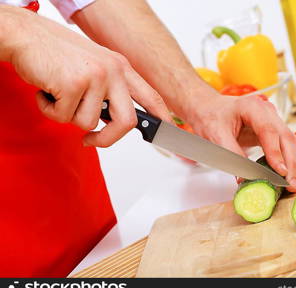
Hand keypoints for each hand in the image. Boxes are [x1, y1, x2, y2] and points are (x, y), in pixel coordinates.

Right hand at [4, 7, 170, 146]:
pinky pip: (64, 117)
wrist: (27, 34)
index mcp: (121, 67)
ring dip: (67, 116)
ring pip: (88, 123)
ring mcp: (95, 77)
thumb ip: (111, 89)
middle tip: (91, 141)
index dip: (160, 116)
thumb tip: (120, 121)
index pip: (150, 96)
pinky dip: (50, 110)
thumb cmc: (58, 53)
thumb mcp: (95, 66)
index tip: (164, 130)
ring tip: (58, 94)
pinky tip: (47, 90)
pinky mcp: (73, 84)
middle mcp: (113, 71)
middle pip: (126, 122)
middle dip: (107, 140)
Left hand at [187, 94, 295, 191]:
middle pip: (286, 138)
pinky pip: (286, 146)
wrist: (208, 108)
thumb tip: (244, 178)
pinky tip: (289, 177)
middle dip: (292, 163)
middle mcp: (267, 111)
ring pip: (291, 143)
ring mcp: (273, 120)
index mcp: (252, 107)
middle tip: (291, 185)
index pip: (269, 131)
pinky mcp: (273, 131)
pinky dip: (290, 162)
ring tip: (293, 185)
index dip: (276, 153)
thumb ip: (232, 156)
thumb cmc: (211, 116)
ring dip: (294, 165)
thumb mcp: (216, 136)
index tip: (280, 172)